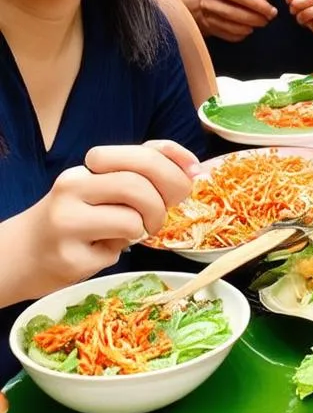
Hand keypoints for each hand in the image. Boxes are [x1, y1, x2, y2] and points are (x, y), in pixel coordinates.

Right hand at [16, 140, 200, 300]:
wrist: (18, 255)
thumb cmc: (73, 219)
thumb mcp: (103, 188)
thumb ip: (141, 173)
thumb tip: (195, 168)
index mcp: (87, 168)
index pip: (141, 154)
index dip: (174, 163)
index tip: (193, 175)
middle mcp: (73, 188)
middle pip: (138, 185)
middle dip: (160, 205)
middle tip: (155, 220)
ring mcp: (67, 222)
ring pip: (131, 220)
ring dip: (141, 230)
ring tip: (127, 235)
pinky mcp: (68, 257)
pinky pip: (115, 253)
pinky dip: (116, 254)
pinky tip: (95, 252)